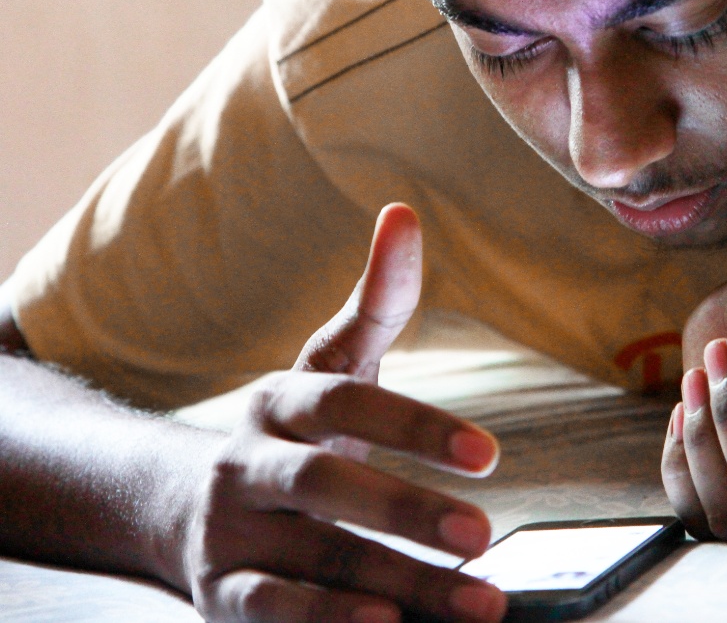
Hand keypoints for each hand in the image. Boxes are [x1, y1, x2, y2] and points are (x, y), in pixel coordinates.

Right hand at [180, 204, 506, 622]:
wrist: (169, 499)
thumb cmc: (284, 431)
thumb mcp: (327, 366)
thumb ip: (375, 303)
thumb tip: (405, 212)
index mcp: (281, 400)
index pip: (345, 401)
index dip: (413, 425)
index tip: (489, 455)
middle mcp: (247, 461)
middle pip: (324, 481)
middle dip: (403, 509)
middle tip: (482, 535)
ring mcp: (230, 528)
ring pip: (309, 553)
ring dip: (394, 579)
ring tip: (472, 600)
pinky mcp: (221, 589)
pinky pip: (267, 609)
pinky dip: (322, 621)